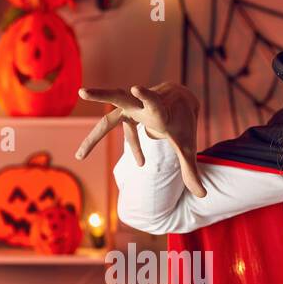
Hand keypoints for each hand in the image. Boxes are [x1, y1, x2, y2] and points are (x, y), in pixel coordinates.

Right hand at [74, 82, 205, 197]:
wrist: (181, 100)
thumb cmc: (184, 124)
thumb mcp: (188, 147)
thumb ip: (191, 171)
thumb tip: (203, 197)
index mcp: (158, 109)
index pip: (151, 101)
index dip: (145, 95)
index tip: (136, 86)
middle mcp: (141, 105)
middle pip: (118, 98)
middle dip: (101, 95)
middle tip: (83, 91)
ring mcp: (132, 107)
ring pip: (108, 119)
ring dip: (94, 139)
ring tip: (79, 156)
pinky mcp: (128, 113)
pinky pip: (124, 133)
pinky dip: (134, 148)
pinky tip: (141, 163)